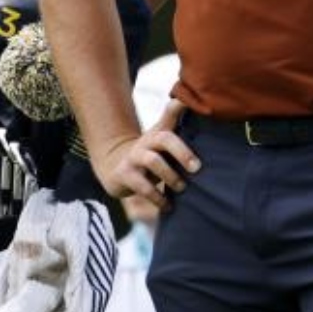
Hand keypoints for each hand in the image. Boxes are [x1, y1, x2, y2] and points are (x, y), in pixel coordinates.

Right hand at [94, 100, 197, 222]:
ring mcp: (133, 158)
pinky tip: (168, 206)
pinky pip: (143, 187)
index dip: (179, 108)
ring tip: (182, 188)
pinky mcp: (124, 175)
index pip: (170, 116)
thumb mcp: (162, 141)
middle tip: (197, 168)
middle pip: (164, 139)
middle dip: (182, 152)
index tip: (189, 105)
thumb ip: (177, 127)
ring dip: (171, 176)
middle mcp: (146, 142)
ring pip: (153, 162)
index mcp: (158, 133)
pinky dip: (158, 198)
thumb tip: (192, 107)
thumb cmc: (150, 155)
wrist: (115, 168)